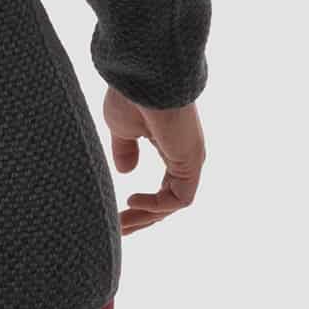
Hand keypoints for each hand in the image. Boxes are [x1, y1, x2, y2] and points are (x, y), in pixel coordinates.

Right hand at [103, 85, 203, 234]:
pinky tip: (132, 200)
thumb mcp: (121, 128)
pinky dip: (157, 205)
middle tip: (118, 231)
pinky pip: (179, 198)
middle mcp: (184, 157)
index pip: (163, 189)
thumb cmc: (131, 95)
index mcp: (170, 149)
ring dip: (147, 217)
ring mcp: (190, 160)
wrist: (143, 77)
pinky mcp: (191, 161)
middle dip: (143, 219)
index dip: (143, 207)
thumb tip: (126, 171)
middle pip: (168, 201)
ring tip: (122, 225)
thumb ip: (125, 150)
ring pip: (173, 203)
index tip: (118, 217)